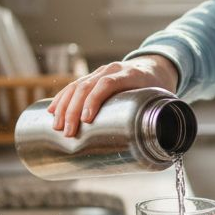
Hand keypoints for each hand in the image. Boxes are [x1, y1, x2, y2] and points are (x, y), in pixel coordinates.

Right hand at [47, 55, 178, 135]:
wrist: (154, 67)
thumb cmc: (158, 87)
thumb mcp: (163, 99)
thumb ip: (161, 119)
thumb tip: (162, 147)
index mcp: (130, 74)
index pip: (108, 84)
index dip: (94, 100)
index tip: (86, 120)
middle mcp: (111, 70)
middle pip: (87, 86)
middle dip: (74, 110)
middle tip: (68, 132)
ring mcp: (100, 73)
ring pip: (76, 85)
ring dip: (64, 106)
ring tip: (57, 127)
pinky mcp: (92, 78)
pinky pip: (73, 86)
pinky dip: (61, 98)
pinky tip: (52, 111)